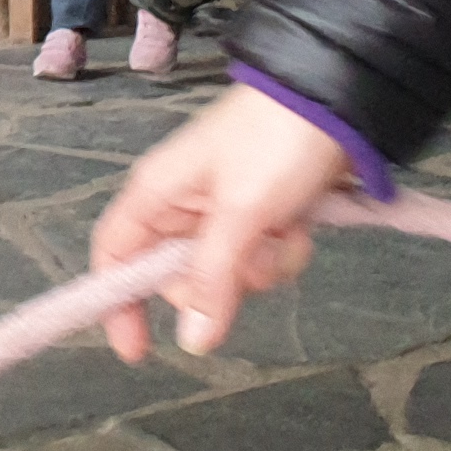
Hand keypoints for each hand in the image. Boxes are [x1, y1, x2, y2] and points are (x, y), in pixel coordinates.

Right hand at [88, 84, 353, 363]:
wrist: (336, 98)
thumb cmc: (274, 141)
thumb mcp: (241, 212)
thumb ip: (213, 277)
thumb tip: (192, 343)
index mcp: (156, 194)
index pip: (115, 256)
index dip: (117, 303)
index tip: (138, 352)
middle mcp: (183, 207)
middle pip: (180, 277)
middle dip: (221, 281)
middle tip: (250, 260)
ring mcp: (223, 212)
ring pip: (229, 274)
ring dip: (262, 265)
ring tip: (285, 229)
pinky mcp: (260, 215)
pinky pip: (261, 259)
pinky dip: (283, 251)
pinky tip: (301, 225)